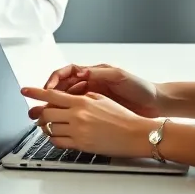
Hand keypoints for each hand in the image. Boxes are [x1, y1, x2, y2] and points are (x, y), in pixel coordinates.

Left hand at [21, 87, 155, 158]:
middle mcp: (77, 115)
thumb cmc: (123, 117)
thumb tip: (66, 98)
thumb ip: (81, 97)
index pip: (51, 95)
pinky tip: (58, 136)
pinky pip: (58, 142)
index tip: (24, 90)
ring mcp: (78, 131)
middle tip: (39, 114)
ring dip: (46, 127)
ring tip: (48, 125)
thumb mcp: (101, 99)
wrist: (137, 134)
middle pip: (46, 113)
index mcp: (81, 102)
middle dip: (40, 113)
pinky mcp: (81, 145)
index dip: (35, 92)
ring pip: (50, 128)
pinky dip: (54, 138)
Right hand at [33, 64, 161, 117]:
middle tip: (38, 104)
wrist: (156, 103)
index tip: (47, 89)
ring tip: (45, 115)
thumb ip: (100, 73)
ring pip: (66, 101)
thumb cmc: (140, 88)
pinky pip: (76, 111)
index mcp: (93, 74)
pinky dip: (67, 116)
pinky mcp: (96, 110)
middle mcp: (90, 84)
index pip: (66, 73)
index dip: (53, 80)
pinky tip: (63, 121)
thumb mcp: (119, 76)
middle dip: (47, 95)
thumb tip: (81, 71)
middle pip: (61, 87)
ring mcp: (92, 98)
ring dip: (55, 107)